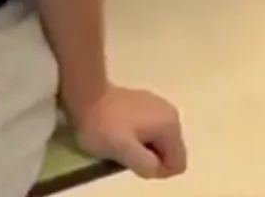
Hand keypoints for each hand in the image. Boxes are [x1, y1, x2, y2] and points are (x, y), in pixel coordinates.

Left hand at [71, 86, 187, 179]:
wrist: (86, 95)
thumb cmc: (104, 125)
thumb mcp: (123, 151)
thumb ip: (146, 165)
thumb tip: (158, 169)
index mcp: (170, 126)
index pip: (178, 163)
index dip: (157, 169)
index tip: (134, 161)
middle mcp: (171, 114)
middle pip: (169, 151)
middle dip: (150, 157)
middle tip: (125, 151)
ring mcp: (159, 105)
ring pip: (159, 140)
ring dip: (143, 146)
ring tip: (121, 140)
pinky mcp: (146, 101)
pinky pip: (151, 128)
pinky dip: (139, 134)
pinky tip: (121, 128)